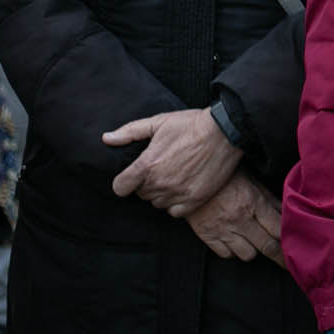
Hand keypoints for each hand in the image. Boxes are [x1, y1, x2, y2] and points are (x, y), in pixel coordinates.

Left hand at [105, 108, 240, 216]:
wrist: (226, 131)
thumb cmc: (192, 124)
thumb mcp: (159, 122)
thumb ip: (130, 132)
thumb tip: (106, 139)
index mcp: (147, 165)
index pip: (120, 187)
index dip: (125, 181)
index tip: (133, 176)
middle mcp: (160, 183)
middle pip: (141, 194)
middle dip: (146, 183)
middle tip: (162, 168)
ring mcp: (178, 193)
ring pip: (157, 203)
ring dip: (161, 193)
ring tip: (174, 176)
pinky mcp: (195, 200)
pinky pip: (174, 212)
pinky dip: (176, 203)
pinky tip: (183, 188)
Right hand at [184, 171, 283, 265]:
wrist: (188, 179)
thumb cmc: (224, 177)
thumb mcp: (251, 181)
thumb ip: (269, 199)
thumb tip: (287, 213)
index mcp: (253, 202)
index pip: (278, 229)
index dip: (290, 239)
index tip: (298, 247)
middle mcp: (240, 219)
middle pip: (267, 246)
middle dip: (280, 256)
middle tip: (287, 263)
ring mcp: (223, 229)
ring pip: (247, 255)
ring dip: (253, 250)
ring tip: (254, 241)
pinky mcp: (207, 236)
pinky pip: (226, 255)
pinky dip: (233, 252)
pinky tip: (235, 242)